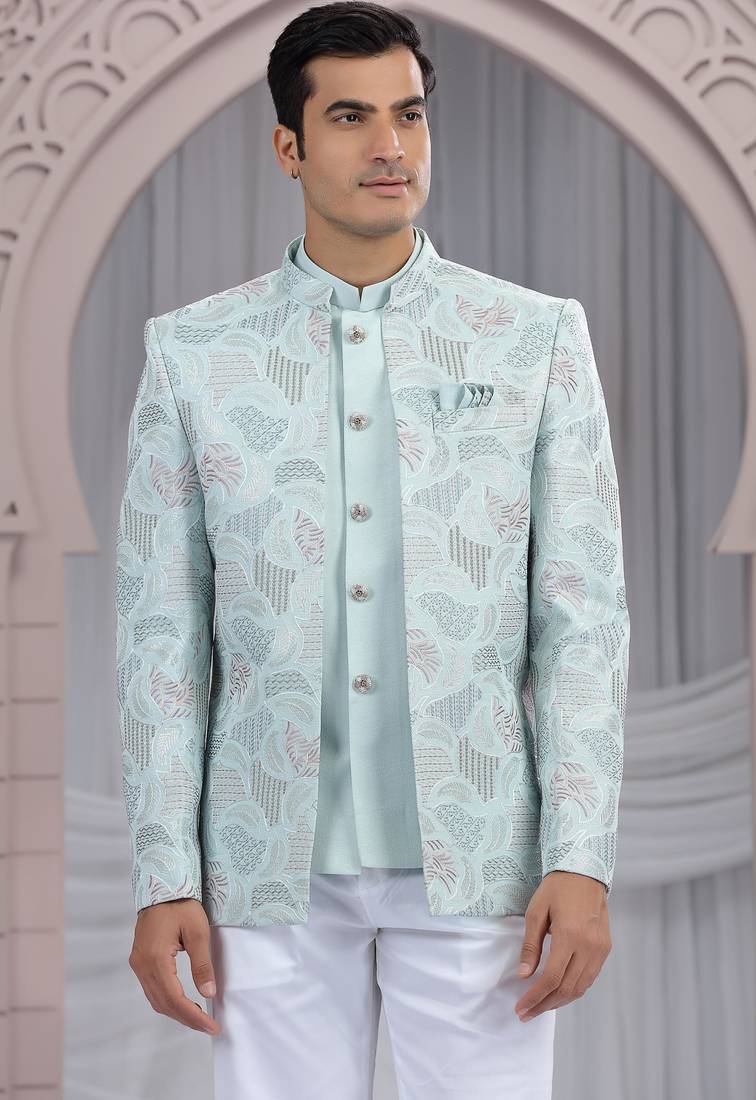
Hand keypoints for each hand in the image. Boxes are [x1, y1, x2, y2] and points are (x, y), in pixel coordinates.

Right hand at [129, 898, 220, 1035]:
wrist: (162, 887)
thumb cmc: (181, 905)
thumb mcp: (198, 931)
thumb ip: (202, 964)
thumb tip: (209, 993)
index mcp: (155, 959)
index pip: (175, 998)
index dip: (193, 1016)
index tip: (212, 1026)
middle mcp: (142, 965)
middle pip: (163, 1003)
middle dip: (187, 1018)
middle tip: (209, 1026)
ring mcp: (138, 964)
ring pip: (155, 999)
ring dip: (176, 1012)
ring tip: (199, 1018)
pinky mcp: (139, 961)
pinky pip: (152, 989)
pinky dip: (168, 1001)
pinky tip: (183, 1002)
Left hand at [514, 871, 610, 1021]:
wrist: (584, 871)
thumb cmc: (556, 888)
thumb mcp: (536, 912)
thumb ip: (531, 945)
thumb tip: (524, 975)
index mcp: (570, 935)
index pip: (552, 978)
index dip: (535, 997)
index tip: (521, 1007)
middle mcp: (589, 946)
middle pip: (567, 988)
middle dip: (544, 1004)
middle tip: (526, 1014)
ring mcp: (600, 949)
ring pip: (580, 987)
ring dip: (559, 1001)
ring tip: (540, 1007)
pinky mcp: (605, 948)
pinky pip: (589, 978)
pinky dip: (574, 990)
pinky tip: (559, 992)